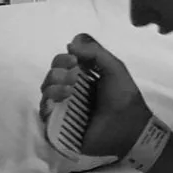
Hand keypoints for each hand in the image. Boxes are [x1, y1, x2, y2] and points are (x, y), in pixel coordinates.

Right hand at [39, 34, 152, 158]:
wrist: (128, 126)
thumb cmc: (123, 97)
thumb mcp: (114, 67)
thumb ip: (94, 52)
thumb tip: (69, 45)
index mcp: (82, 79)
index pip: (60, 64)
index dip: (62, 60)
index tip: (73, 60)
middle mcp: (71, 92)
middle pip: (50, 77)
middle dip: (58, 73)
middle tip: (74, 77)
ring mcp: (64, 110)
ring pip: (45, 93)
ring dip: (53, 87)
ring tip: (70, 91)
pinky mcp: (60, 128)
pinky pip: (44, 115)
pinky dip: (47, 105)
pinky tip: (59, 102)